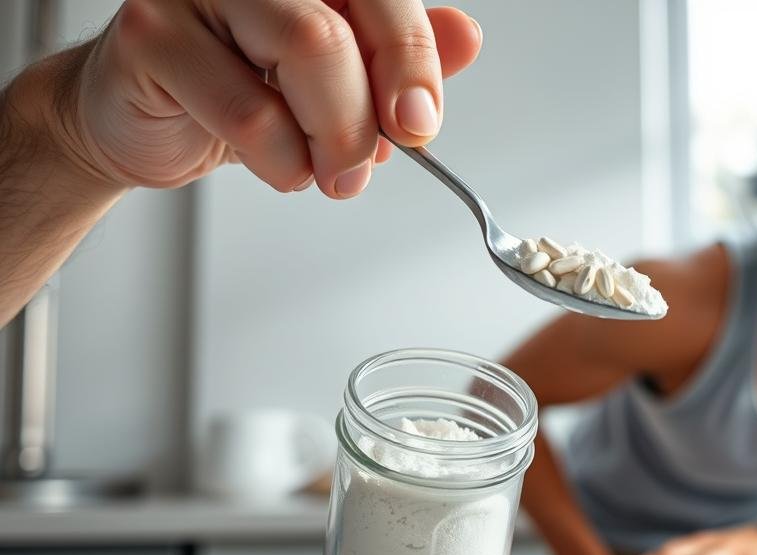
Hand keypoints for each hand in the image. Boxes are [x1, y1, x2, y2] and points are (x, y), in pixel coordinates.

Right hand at [47, 0, 481, 198]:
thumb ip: (397, 61)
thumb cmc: (240, 93)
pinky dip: (280, 160)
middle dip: (366, 117)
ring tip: (321, 172)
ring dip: (328, 140)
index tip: (420, 123)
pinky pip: (246, 112)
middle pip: (341, 30)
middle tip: (361, 168)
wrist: (142, 124)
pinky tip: (276, 165)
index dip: (413, 59)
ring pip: (305, 53)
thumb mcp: (338, 84)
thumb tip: (466, 37)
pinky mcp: (149, 35)